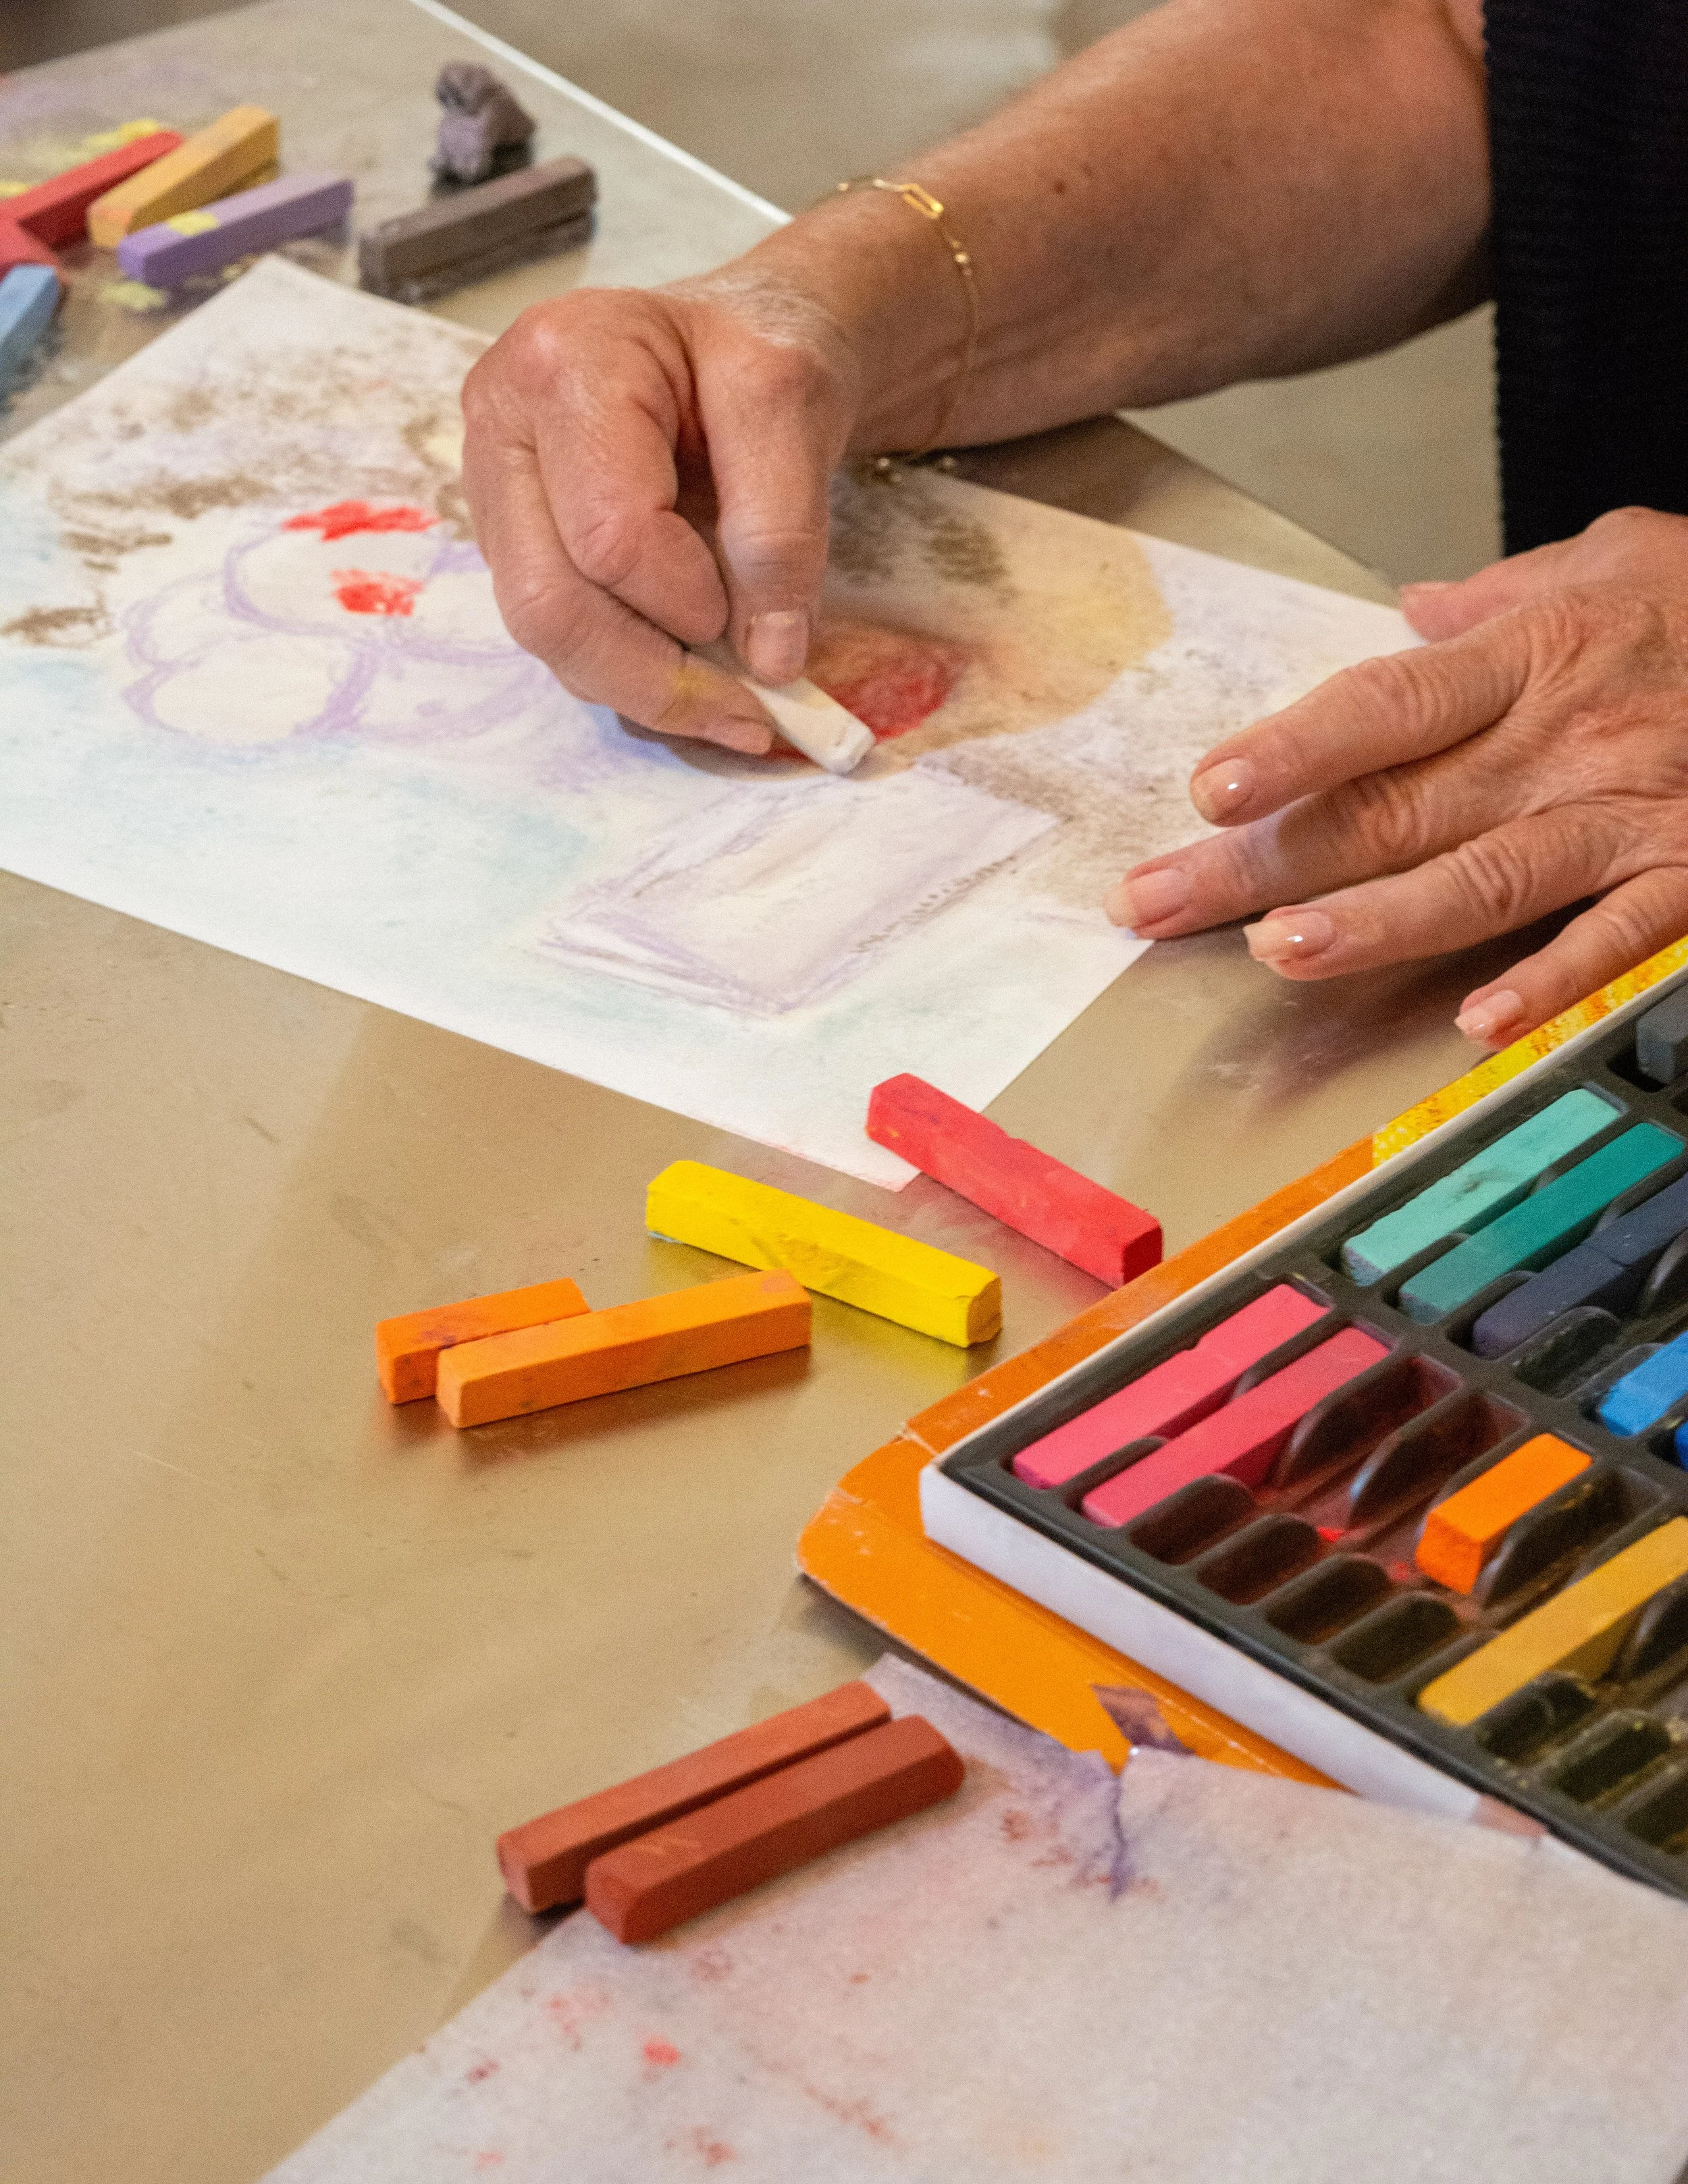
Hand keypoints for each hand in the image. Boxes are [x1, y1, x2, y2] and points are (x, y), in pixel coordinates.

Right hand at [460, 271, 861, 753]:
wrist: (738, 346)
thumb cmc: (759, 353)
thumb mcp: (794, 405)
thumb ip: (783, 527)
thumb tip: (768, 660)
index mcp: (563, 364)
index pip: (610, 536)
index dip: (690, 599)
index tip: (765, 614)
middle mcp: (501, 428)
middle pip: (549, 604)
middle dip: (657, 675)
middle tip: (750, 711)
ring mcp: (495, 494)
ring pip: (545, 637)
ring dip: (644, 686)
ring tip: (732, 700)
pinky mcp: (513, 545)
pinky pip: (559, 639)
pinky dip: (631, 674)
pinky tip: (694, 673)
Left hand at [1107, 507, 1687, 1046]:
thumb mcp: (1613, 559)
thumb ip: (1502, 593)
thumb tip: (1409, 607)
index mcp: (1527, 656)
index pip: (1384, 706)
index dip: (1292, 749)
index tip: (1206, 791)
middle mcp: (1562, 739)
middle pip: (1391, 807)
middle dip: (1264, 863)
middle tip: (1159, 905)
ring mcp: (1627, 812)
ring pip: (1483, 878)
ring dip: (1377, 922)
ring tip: (1283, 954)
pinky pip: (1615, 937)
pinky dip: (1551, 981)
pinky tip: (1476, 1023)